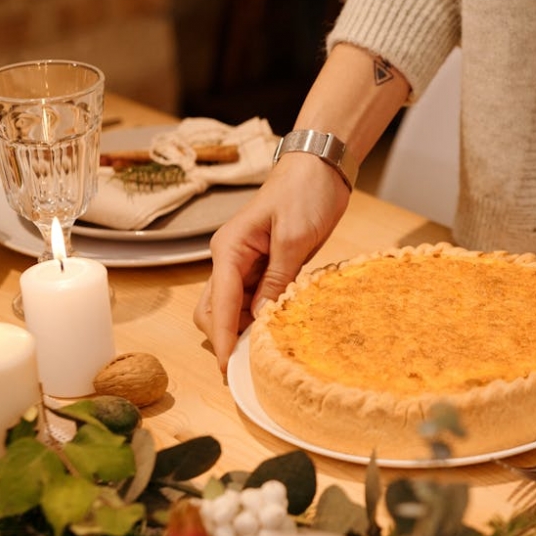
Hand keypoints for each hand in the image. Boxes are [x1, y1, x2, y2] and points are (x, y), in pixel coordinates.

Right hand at [193, 156, 350, 371]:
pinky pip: (254, 298)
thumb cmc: (305, 192)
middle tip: (247, 366)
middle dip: (225, 338)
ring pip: (232, 307)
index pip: (220, 303)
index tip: (226, 368)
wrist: (320, 167)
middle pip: (215, 310)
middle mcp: (230, 258)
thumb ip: (276, 279)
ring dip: (242, 330)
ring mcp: (246, 263)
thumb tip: (259, 317)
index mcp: (229, 248)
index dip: (222, 338)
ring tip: (263, 353)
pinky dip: (260, 316)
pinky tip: (275, 329)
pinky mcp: (265, 266)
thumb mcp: (294, 237)